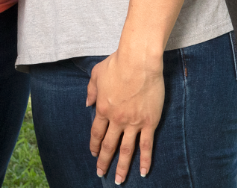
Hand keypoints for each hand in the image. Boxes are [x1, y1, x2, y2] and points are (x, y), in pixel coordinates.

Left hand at [86, 50, 164, 182]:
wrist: (139, 61)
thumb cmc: (118, 63)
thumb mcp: (96, 73)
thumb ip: (91, 90)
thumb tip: (87, 103)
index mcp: (103, 108)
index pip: (96, 133)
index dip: (94, 145)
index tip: (93, 154)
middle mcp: (116, 120)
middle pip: (109, 145)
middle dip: (104, 161)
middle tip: (101, 173)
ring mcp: (133, 123)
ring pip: (126, 150)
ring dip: (122, 167)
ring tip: (119, 180)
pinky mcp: (149, 122)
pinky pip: (147, 145)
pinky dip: (145, 160)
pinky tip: (144, 171)